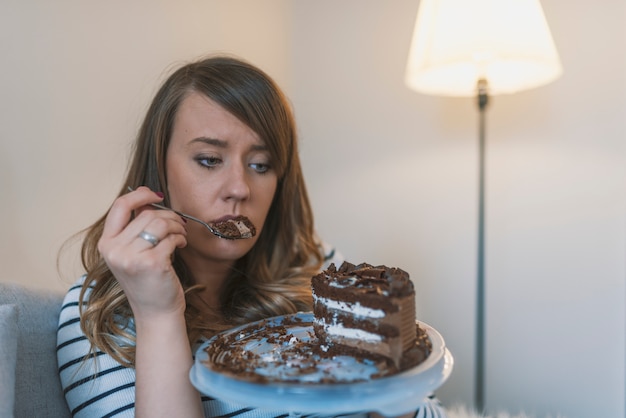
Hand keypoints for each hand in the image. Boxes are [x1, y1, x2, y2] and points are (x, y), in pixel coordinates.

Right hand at [98, 186, 187, 319]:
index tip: (156, 194)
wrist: (155, 312)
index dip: (139, 195)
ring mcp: (131, 257)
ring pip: (160, 223)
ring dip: (176, 226)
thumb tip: (149, 198)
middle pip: (147, 214)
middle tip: (179, 224)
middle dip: (168, 216)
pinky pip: (171, 238)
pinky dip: (180, 239)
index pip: (119, 206)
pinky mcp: (151, 263)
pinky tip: (181, 245)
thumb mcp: (132, 253)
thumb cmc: (147, 281)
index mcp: (106, 244)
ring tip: (180, 235)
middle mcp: (114, 250)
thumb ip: (135, 227)